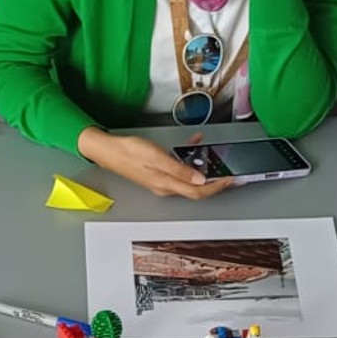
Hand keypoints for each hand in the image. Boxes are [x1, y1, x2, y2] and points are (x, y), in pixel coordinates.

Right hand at [77, 128, 233, 200]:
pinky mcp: (157, 173)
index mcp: (167, 184)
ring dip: (202, 168)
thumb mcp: (156, 157)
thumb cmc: (128, 152)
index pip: (199, 192)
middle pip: (196, 189)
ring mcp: (162, 180)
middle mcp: (166, 186)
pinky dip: (188, 159)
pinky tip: (191, 145)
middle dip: (214, 181)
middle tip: (228, 172)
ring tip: (212, 156)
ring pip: (189, 179)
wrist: (107, 150)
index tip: (230, 179)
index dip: (217, 187)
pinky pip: (179, 170)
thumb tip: (200, 179)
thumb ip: (179, 169)